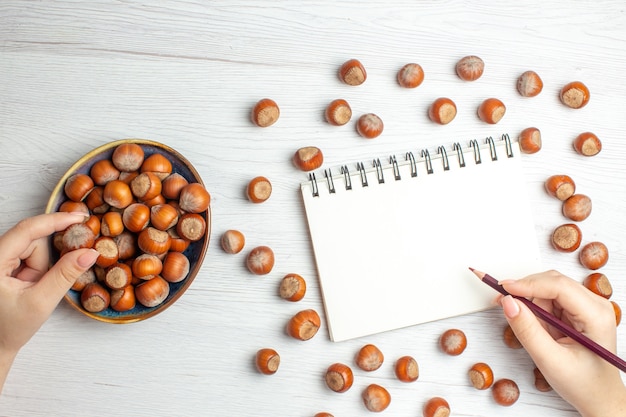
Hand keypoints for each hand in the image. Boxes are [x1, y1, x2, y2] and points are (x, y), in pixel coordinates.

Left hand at [0, 212, 98, 391]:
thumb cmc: (9, 328)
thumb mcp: (41, 302)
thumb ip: (65, 274)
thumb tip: (90, 252)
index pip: (27, 230)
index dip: (56, 220)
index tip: (80, 217)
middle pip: (33, 239)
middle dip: (46, 260)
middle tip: (45, 280)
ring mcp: (1, 258)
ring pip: (35, 248)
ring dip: (41, 267)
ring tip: (32, 289)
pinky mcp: (7, 262)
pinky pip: (32, 255)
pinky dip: (38, 269)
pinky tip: (30, 285)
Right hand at [500, 270, 625, 416]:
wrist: (598, 397)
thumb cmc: (583, 384)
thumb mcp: (550, 360)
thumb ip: (527, 330)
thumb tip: (508, 303)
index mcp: (596, 316)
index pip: (559, 286)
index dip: (528, 284)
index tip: (503, 288)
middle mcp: (595, 305)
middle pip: (553, 282)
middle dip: (526, 292)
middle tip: (504, 303)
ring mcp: (587, 306)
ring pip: (548, 289)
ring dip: (532, 305)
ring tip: (536, 333)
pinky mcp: (577, 310)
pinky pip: (550, 300)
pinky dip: (537, 311)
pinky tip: (541, 330)